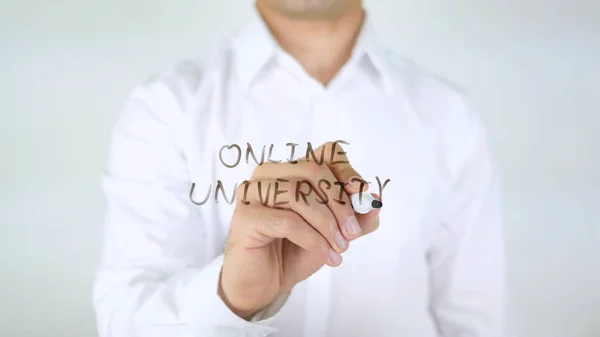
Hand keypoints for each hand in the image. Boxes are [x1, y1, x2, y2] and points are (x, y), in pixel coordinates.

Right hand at [218, 142, 380, 318]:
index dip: (347, 170)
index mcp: (292, 170)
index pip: (325, 153)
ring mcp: (253, 192)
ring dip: (326, 223)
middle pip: (313, 170)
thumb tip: (374, 202)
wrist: (264, 284)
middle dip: (340, 203)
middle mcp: (269, 174)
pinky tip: (324, 254)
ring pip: (298, 193)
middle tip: (352, 233)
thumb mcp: (334, 234)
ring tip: (339, 248)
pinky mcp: (245, 216)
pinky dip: (312, 238)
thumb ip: (355, 218)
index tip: (362, 196)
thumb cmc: (295, 252)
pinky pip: (286, 220)